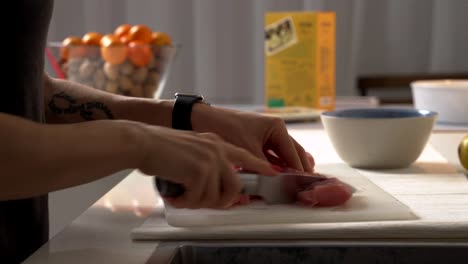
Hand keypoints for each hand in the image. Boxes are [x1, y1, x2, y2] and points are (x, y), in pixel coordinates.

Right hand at [137, 125, 277, 208]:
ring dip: (198, 202)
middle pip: (235, 186)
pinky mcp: (199, 171)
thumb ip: (208, 161)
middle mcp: (217, 150)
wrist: (143, 141)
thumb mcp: (192, 147)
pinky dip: (185, 202)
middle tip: (201, 201)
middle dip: (220, 201)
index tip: (273, 173)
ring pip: (216, 196)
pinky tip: (175, 196)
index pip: (245, 156)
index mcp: (216, 142)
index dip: (260, 166)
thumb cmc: (161, 147)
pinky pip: (199, 198)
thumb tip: (214, 186)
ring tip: (182, 197)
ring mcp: (210, 159)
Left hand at [191, 104, 314, 172]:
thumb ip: (264, 166)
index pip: (294, 153)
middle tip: (306, 185)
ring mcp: (267, 137)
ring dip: (286, 169)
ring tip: (294, 184)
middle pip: (292, 154)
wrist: (205, 121)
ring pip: (282, 157)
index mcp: (277, 127)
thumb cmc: (227, 128)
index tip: (305, 183)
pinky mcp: (258, 143)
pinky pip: (271, 158)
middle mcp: (275, 131)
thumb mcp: (248, 149)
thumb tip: (276, 181)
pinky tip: (277, 178)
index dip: (300, 170)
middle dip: (298, 169)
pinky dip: (274, 167)